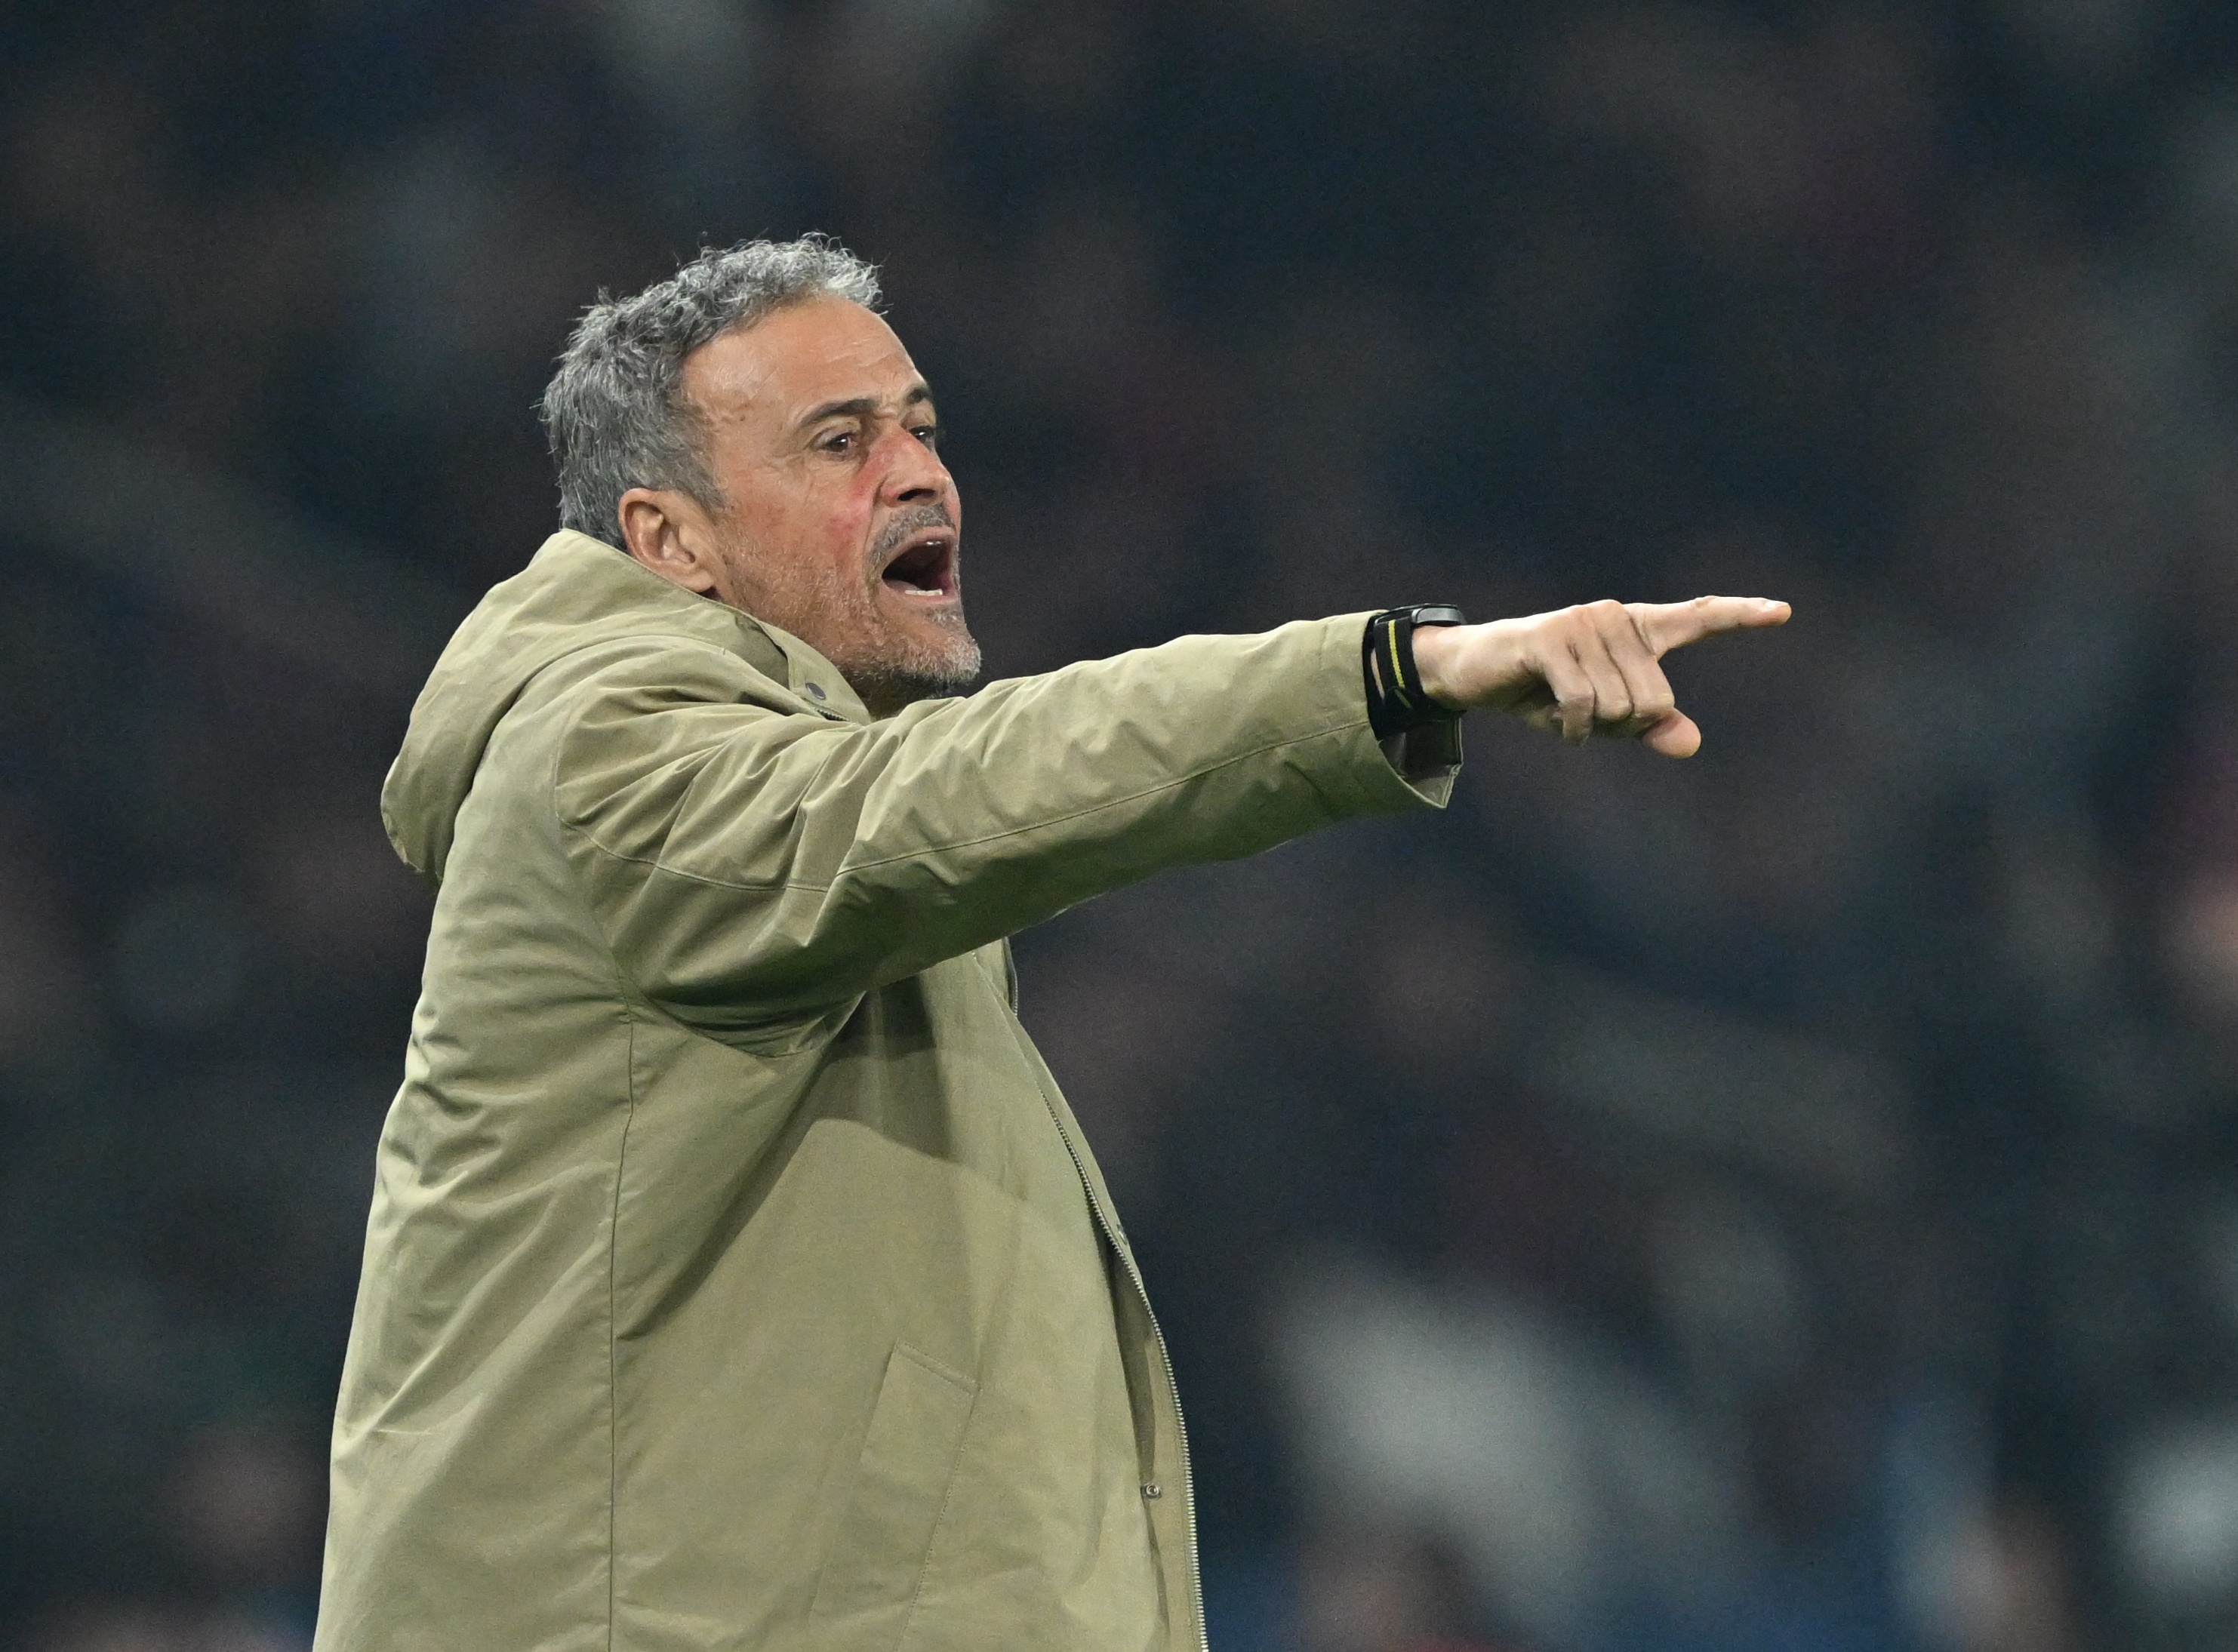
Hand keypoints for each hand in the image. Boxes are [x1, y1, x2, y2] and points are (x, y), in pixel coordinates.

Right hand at [1408, 596, 1789, 757]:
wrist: (1473, 672)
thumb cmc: (1541, 692)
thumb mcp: (1601, 717)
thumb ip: (1648, 727)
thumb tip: (1690, 743)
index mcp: (1635, 629)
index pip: (1697, 618)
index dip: (1741, 616)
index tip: (1784, 612)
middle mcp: (1615, 617)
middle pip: (1655, 700)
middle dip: (1621, 726)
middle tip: (1584, 716)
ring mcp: (1582, 624)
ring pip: (1619, 705)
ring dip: (1591, 727)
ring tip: (1561, 709)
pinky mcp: (1550, 640)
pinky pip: (1585, 704)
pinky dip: (1573, 729)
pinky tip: (1554, 722)